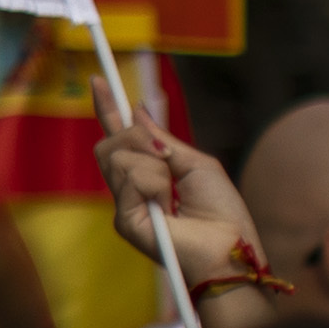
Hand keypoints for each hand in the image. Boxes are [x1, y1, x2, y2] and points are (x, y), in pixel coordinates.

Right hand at [99, 123, 256, 300]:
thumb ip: (163, 140)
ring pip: (116, 156)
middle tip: (165, 155)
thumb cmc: (222, 212)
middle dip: (136, 137)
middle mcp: (130, 187)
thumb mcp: (196, 163)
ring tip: (172, 192)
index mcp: (148, 173)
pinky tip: (166, 204)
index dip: (108, 108)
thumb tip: (138, 110)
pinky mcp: (124, 219)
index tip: (99, 81)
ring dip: (153, 166)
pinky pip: (129, 177)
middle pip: (110, 143)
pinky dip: (154, 183)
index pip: (119, 136)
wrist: (229, 246)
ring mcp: (124, 203)